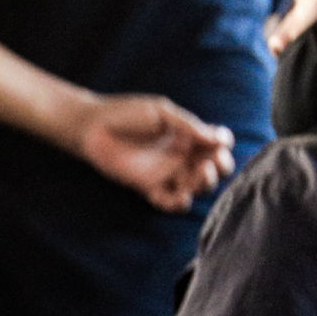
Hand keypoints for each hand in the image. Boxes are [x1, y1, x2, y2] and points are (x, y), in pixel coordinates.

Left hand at [69, 94, 233, 213]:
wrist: (92, 126)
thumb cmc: (126, 113)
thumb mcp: (162, 112)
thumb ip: (188, 125)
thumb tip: (217, 140)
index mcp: (188, 135)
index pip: (217, 145)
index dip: (224, 144)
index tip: (218, 140)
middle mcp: (181, 156)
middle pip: (214, 170)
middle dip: (221, 168)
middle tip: (209, 161)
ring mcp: (166, 173)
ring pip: (197, 188)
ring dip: (204, 184)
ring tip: (198, 172)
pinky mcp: (149, 187)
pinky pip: (170, 202)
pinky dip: (179, 203)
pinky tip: (181, 194)